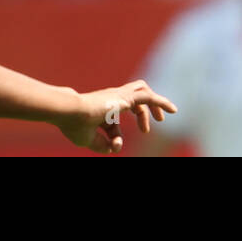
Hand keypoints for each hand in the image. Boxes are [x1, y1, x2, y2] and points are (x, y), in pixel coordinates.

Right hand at [58, 80, 177, 154]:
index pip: (114, 122)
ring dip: (154, 105)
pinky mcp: (125, 98)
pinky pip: (148, 97)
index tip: (113, 147)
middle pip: (134, 97)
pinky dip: (161, 102)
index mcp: (102, 108)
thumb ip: (101, 144)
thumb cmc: (73, 124)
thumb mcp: (88, 139)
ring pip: (142, 92)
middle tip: (146, 129)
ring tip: (161, 120)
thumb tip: (114, 149)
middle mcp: (112, 99)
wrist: (69, 112)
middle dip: (144, 111)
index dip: (115, 138)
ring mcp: (119, 96)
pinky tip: (172, 110)